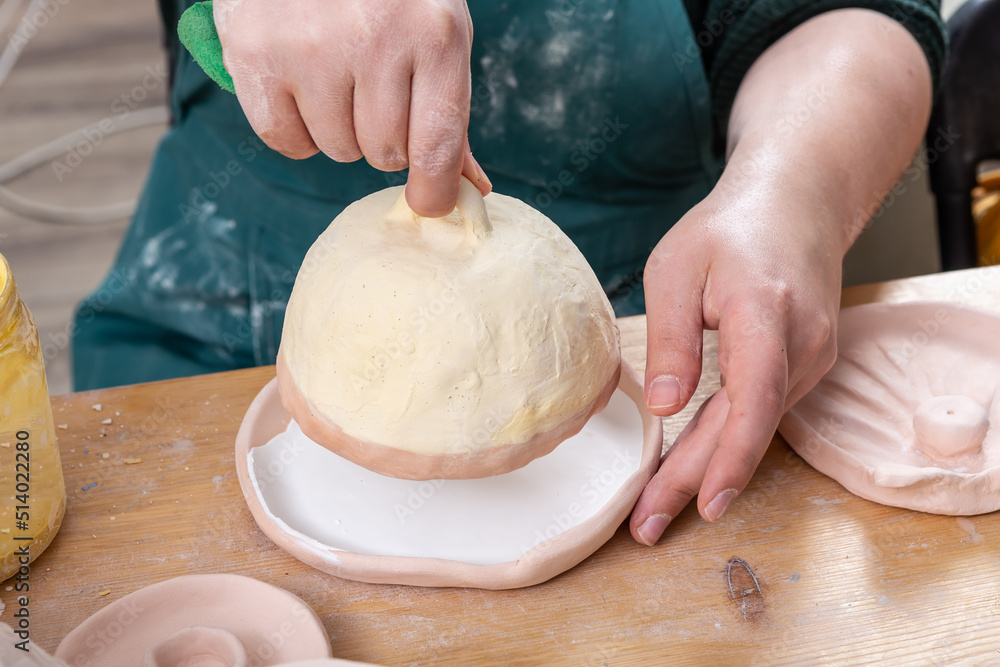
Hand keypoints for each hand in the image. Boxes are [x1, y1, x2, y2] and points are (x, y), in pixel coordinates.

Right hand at [214, 0, 490, 215]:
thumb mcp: (436, 33)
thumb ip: (450, 113)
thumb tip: (470, 188)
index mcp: (434, 34)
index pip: (436, 147)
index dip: (435, 191)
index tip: (430, 203)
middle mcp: (373, 40)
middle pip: (384, 154)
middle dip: (383, 136)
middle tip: (374, 90)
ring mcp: (310, 47)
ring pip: (336, 149)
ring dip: (339, 128)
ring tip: (335, 74)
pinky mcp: (255, 53)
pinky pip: (286, 140)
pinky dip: (295, 127)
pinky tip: (301, 84)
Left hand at [630, 179, 840, 545]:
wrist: (796, 206)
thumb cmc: (727, 231)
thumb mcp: (676, 268)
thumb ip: (671, 338)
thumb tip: (663, 407)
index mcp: (765, 313)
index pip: (754, 396)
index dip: (732, 455)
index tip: (705, 503)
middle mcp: (801, 344)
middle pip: (746, 428)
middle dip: (696, 483)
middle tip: (645, 528)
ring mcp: (810, 358)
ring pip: (752, 428)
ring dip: (706, 471)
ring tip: (654, 511)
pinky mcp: (802, 366)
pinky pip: (759, 414)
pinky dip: (724, 445)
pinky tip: (690, 470)